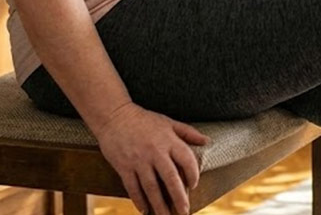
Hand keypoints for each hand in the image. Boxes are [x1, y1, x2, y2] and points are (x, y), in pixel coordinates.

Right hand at [93, 101, 209, 214]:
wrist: (114, 116)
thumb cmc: (144, 119)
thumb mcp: (168, 122)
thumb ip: (188, 133)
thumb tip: (207, 141)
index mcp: (169, 140)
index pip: (187, 160)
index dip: (193, 174)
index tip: (194, 185)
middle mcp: (155, 152)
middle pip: (171, 179)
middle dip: (179, 198)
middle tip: (184, 212)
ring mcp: (139, 160)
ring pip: (151, 188)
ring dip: (159, 205)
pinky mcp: (124, 167)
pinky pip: (133, 187)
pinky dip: (138, 200)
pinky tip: (144, 210)